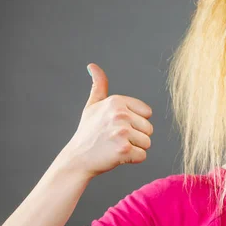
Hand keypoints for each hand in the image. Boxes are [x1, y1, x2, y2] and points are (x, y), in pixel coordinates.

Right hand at [57, 63, 153, 180]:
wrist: (77, 159)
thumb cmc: (88, 133)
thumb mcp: (92, 106)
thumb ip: (99, 86)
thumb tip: (92, 66)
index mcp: (116, 101)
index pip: (147, 113)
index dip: (135, 122)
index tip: (117, 126)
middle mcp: (120, 114)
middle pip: (149, 129)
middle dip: (136, 136)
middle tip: (115, 139)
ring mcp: (122, 132)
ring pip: (147, 142)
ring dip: (135, 148)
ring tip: (115, 146)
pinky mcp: (124, 149)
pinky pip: (142, 155)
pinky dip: (132, 159)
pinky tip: (116, 156)